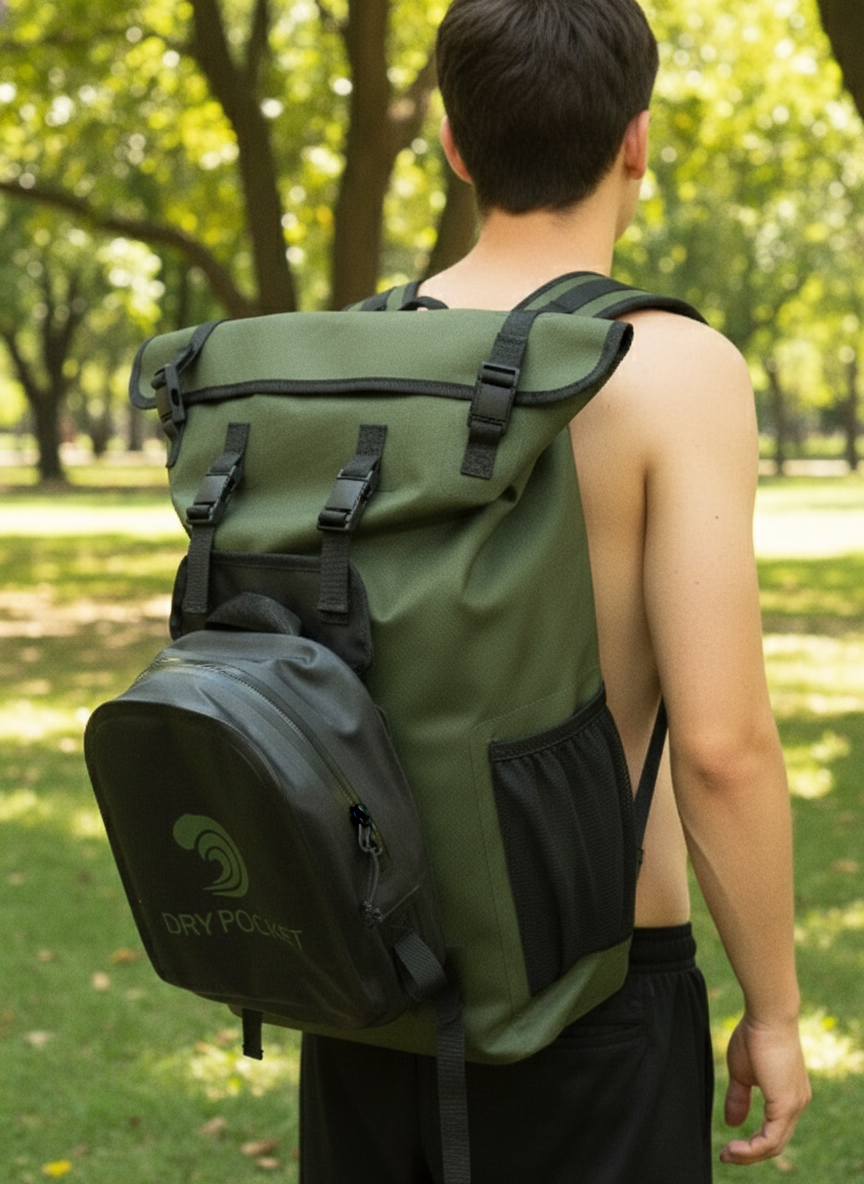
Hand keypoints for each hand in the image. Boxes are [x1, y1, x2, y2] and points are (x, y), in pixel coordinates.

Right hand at [720, 1014, 810, 1164]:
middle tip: (725, 1155)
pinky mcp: (786, 1104)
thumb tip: (732, 1123)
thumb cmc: (754, 1035)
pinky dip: (752, 1148)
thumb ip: (738, 1097)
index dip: (752, 1143)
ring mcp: (794, 1105)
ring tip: (727, 1154)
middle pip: (776, 1143)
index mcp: (789, 1095)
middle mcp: (797, 1103)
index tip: (729, 1146)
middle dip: (749, 1154)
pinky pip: (771, 1139)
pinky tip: (734, 1147)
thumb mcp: (742, 1073)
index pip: (774, 1131)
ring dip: (749, 1155)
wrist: (767, 1015)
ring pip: (775, 1145)